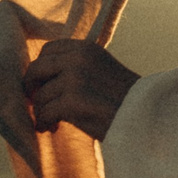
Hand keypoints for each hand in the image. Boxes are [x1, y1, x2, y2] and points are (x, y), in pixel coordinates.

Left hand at [22, 37, 139, 140]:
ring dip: (41, 111)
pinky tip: (52, 129)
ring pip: (39, 95)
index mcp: (86, 48)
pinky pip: (45, 112)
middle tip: (37, 104)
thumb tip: (39, 77)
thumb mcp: (100, 70)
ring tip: (51, 123)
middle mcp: (78, 58)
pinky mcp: (73, 101)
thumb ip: (76, 66)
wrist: (146, 117)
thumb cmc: (123, 100)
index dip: (41, 70)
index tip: (43, 86)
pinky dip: (44, 123)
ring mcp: (75, 78)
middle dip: (32, 88)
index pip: (48, 50)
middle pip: (36, 69)